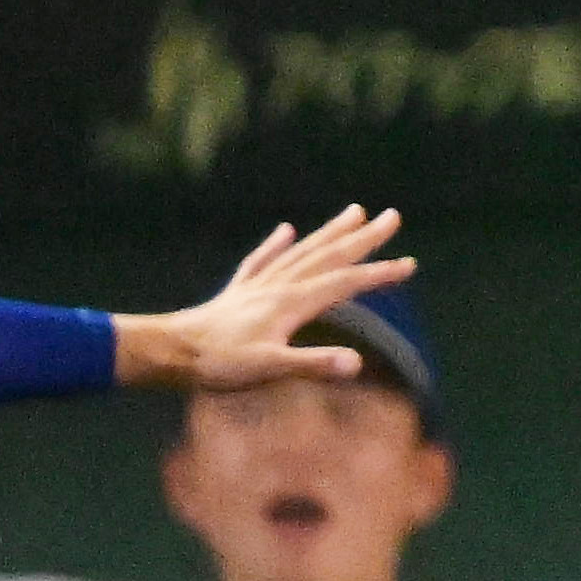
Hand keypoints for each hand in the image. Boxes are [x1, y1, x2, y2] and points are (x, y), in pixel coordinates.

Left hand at [117, 207, 415, 392]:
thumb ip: (313, 363)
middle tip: (393, 216)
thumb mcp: (269, 369)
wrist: (170, 352)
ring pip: (301, 252)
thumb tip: (356, 363)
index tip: (409, 265)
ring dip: (329, 233)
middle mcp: (278, 286)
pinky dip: (276, 245)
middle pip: (328, 256)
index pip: (345, 283)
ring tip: (354, 211)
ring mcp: (257, 286)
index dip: (379, 275)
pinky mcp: (237, 293)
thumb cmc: (219, 365)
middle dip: (362, 238)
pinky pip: (262, 261)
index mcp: (292, 303)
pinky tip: (285, 230)